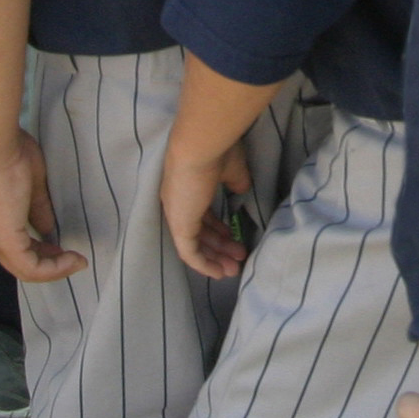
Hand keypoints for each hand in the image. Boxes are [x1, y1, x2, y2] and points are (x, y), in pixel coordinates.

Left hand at [0, 131, 86, 281]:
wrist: (0, 149)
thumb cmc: (14, 158)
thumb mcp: (32, 189)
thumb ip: (39, 212)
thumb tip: (48, 230)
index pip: (18, 253)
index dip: (44, 256)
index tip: (65, 250)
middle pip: (22, 267)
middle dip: (52, 266)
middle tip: (74, 259)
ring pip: (27, 271)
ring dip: (55, 270)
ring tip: (77, 261)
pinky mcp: (6, 242)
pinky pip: (30, 267)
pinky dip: (53, 268)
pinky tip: (70, 258)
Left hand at [161, 137, 255, 278]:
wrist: (200, 145)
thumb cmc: (216, 151)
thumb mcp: (232, 170)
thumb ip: (236, 183)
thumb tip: (241, 192)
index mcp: (187, 188)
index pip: (200, 215)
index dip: (217, 228)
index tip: (233, 236)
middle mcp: (178, 203)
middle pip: (198, 232)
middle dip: (219, 247)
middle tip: (237, 258)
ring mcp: (177, 215)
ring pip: (194, 245)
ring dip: (214, 259)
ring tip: (234, 269)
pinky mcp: (180, 226)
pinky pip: (189, 253)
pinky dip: (203, 265)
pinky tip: (218, 273)